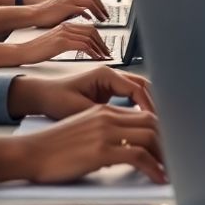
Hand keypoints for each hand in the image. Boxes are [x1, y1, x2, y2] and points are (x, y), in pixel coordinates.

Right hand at [0, 103, 165, 183]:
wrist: (29, 152)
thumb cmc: (52, 147)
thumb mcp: (83, 131)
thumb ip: (105, 133)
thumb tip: (125, 148)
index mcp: (103, 110)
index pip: (144, 114)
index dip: (162, 129)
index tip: (171, 143)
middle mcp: (107, 116)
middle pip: (152, 122)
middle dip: (169, 141)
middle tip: (177, 157)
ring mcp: (105, 131)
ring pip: (150, 136)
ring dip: (166, 154)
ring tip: (172, 168)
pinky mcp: (101, 149)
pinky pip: (138, 155)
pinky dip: (154, 167)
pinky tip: (158, 176)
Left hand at [9, 67, 156, 118]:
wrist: (40, 97)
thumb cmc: (55, 99)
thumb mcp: (81, 111)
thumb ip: (106, 117)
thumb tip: (125, 130)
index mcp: (106, 74)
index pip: (138, 89)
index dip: (150, 107)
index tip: (156, 124)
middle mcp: (111, 74)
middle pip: (144, 87)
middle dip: (156, 106)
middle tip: (163, 126)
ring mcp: (111, 81)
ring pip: (140, 91)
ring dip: (149, 107)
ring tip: (157, 126)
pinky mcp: (109, 90)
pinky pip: (132, 96)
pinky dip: (140, 108)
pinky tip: (142, 123)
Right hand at [18, 22, 111, 62]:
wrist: (24, 50)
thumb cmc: (38, 47)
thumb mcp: (56, 39)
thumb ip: (68, 38)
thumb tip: (80, 44)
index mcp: (66, 24)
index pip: (89, 26)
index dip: (99, 36)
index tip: (103, 46)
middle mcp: (66, 26)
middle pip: (92, 30)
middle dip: (102, 42)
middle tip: (107, 52)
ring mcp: (64, 33)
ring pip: (90, 37)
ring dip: (99, 48)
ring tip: (104, 56)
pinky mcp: (62, 42)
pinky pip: (83, 45)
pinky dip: (92, 51)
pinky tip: (95, 57)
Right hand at [28, 0, 109, 25]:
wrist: (34, 14)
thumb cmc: (47, 14)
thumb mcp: (63, 8)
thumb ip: (75, 8)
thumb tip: (86, 14)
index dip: (99, 1)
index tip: (103, 10)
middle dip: (102, 6)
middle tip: (106, 16)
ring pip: (91, 2)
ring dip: (99, 12)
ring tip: (102, 20)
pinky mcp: (67, 7)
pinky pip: (84, 9)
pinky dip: (89, 15)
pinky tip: (91, 21)